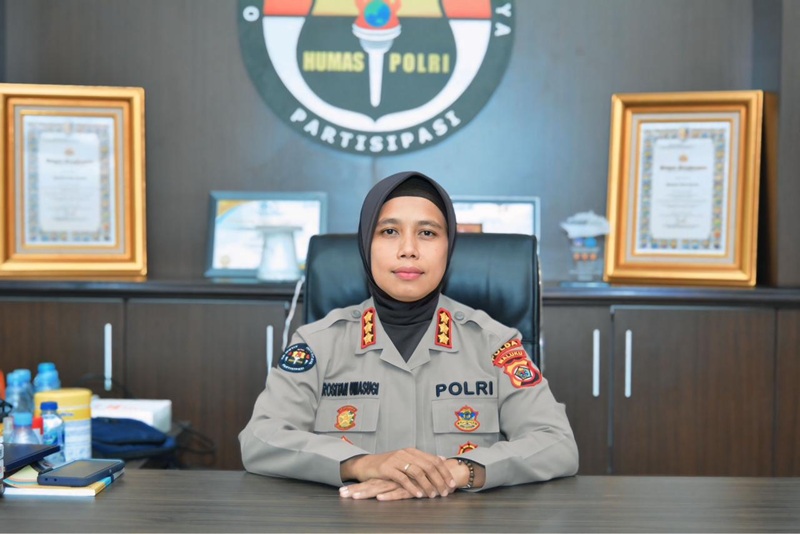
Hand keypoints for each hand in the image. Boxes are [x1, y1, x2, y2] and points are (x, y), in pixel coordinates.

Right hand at [340, 448, 456, 498]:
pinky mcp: (387, 468)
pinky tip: (418, 494)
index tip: (452, 483)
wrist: (366, 465)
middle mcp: (406, 453)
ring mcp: (396, 460)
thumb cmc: (387, 465)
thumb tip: (442, 459)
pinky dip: (412, 487)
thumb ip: (422, 460)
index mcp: (412, 451)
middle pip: (428, 466)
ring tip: (433, 495)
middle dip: (439, 480)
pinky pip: (402, 478)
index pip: (434, 459)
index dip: (444, 472)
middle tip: (445, 492)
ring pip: (417, 472)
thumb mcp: (406, 460)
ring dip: (427, 485)